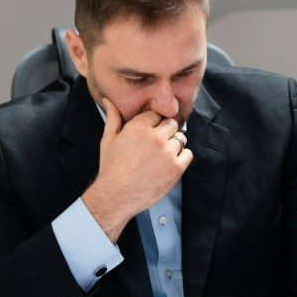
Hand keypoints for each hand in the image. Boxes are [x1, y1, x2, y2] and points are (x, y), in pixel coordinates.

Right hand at [82, 98, 192, 241]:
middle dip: (165, 131)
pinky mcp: (176, 168)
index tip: (150, 132)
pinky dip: (181, 157)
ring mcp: (168, 152)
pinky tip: (169, 164)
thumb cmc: (111, 168)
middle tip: (156, 144)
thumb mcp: (108, 139)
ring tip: (161, 155)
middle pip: (171, 124)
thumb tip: (109, 100)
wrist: (115, 196)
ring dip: (173, 144)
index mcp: (139, 126)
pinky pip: (188, 154)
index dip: (154, 123)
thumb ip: (113, 117)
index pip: (157, 114)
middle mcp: (156, 137)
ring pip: (180, 138)